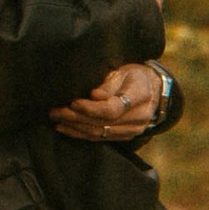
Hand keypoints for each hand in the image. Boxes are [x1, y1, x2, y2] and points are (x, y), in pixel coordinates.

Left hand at [52, 61, 170, 141]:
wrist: (153, 90)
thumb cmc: (134, 76)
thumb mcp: (124, 71)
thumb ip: (109, 84)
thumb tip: (93, 95)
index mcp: (140, 95)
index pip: (114, 108)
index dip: (91, 108)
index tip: (73, 102)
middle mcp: (139, 117)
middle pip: (103, 122)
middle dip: (76, 117)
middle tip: (55, 111)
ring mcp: (133, 130)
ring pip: (100, 133)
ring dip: (75, 127)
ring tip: (56, 119)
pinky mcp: (126, 136)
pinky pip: (101, 138)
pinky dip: (82, 134)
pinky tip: (66, 128)